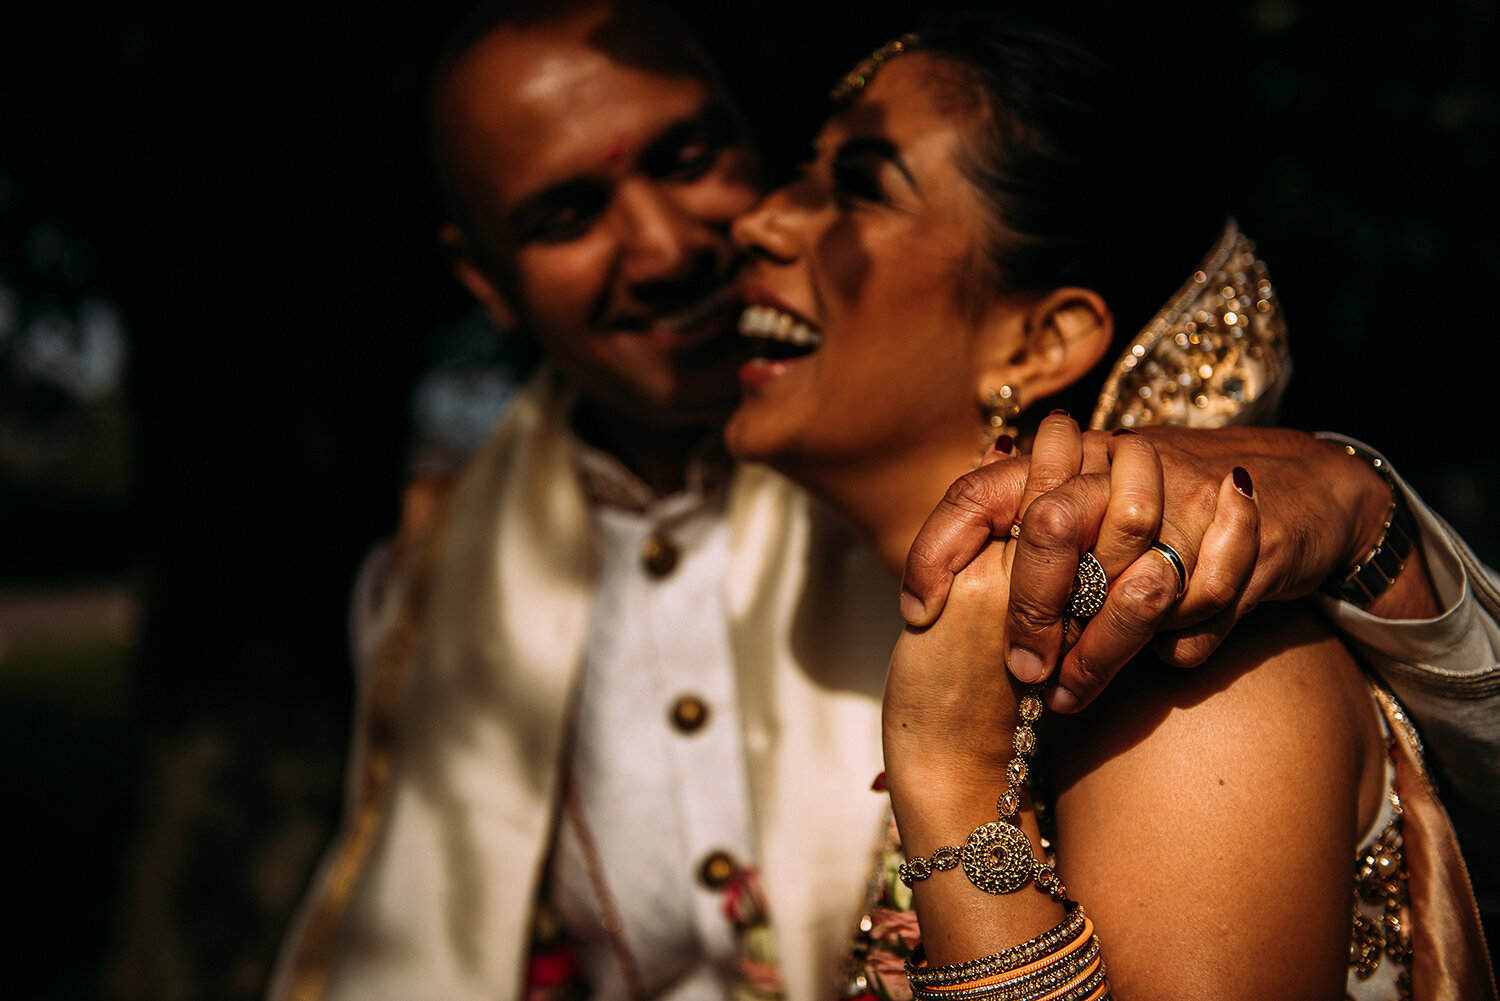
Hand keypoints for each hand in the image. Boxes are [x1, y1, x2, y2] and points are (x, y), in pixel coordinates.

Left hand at [900, 422, 1402, 710]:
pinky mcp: (1251, 538)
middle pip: (1054, 528)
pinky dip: (1179, 646)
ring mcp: (1190, 497)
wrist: (1296, 487)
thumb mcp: (1090, 511)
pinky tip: (1162, 663)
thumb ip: (1022, 540)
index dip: (937, 548)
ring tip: (1069, 696)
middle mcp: (1122, 463)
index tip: (918, 610)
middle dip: (1033, 609)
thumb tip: (936, 601)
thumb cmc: (1166, 515)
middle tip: (1022, 671)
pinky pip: (1201, 607)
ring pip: (1131, 582)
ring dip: (1101, 651)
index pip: (979, 491)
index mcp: (1068, 456)